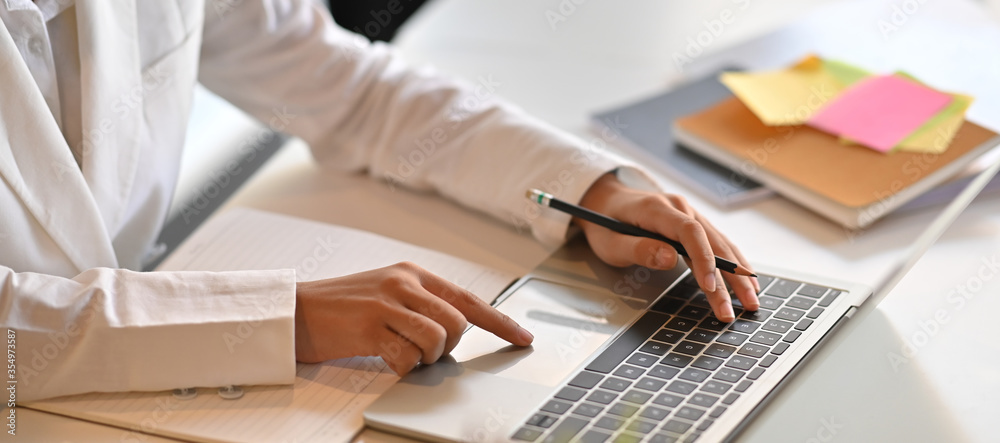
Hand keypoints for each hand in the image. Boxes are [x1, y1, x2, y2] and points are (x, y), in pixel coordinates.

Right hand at [294, 262, 533, 374]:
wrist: (295, 310)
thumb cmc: (342, 307)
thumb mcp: (386, 292)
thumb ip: (421, 304)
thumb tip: (457, 329)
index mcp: (412, 273)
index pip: (468, 298)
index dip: (500, 321)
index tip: (523, 338)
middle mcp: (403, 284)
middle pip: (457, 322)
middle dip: (449, 347)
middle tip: (423, 351)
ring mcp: (386, 304)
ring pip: (438, 339)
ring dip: (425, 357)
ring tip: (401, 352)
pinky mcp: (370, 328)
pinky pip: (407, 358)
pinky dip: (403, 367)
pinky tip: (386, 358)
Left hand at [577, 173, 759, 321]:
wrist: (607, 199)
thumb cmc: (606, 223)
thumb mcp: (610, 241)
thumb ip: (638, 249)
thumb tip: (669, 258)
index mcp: (658, 209)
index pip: (690, 232)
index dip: (703, 259)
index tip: (711, 286)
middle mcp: (680, 208)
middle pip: (712, 242)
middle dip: (730, 276)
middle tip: (743, 305)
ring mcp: (689, 214)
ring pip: (720, 244)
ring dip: (738, 272)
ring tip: (752, 300)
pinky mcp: (694, 223)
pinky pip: (718, 243)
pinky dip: (734, 262)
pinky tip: (747, 280)